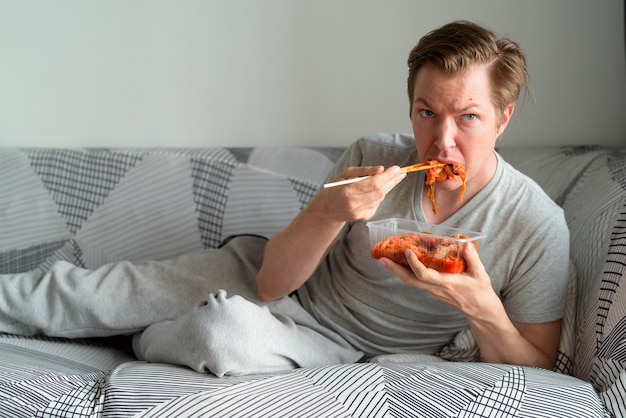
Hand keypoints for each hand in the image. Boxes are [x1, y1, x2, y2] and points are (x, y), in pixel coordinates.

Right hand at [316, 165, 406, 222]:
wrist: (328, 209)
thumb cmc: (336, 188)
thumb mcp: (345, 174)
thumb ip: (363, 170)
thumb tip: (381, 169)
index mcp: (348, 191)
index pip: (373, 183)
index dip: (387, 176)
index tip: (396, 168)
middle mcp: (354, 204)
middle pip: (380, 192)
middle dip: (392, 181)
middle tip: (401, 173)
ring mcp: (359, 212)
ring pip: (380, 198)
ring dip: (386, 188)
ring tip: (388, 179)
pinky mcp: (364, 217)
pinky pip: (377, 204)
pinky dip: (379, 196)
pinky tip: (374, 192)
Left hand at [377, 242, 500, 319]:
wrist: (480, 312)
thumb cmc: (481, 292)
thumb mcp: (481, 275)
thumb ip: (473, 259)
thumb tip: (466, 245)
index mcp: (446, 284)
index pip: (425, 275)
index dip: (414, 264)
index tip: (407, 251)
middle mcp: (436, 289)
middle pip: (410, 280)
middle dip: (394, 270)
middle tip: (381, 258)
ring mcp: (433, 291)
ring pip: (411, 282)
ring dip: (397, 271)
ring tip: (385, 259)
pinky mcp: (432, 291)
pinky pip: (416, 282)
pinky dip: (406, 273)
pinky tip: (401, 264)